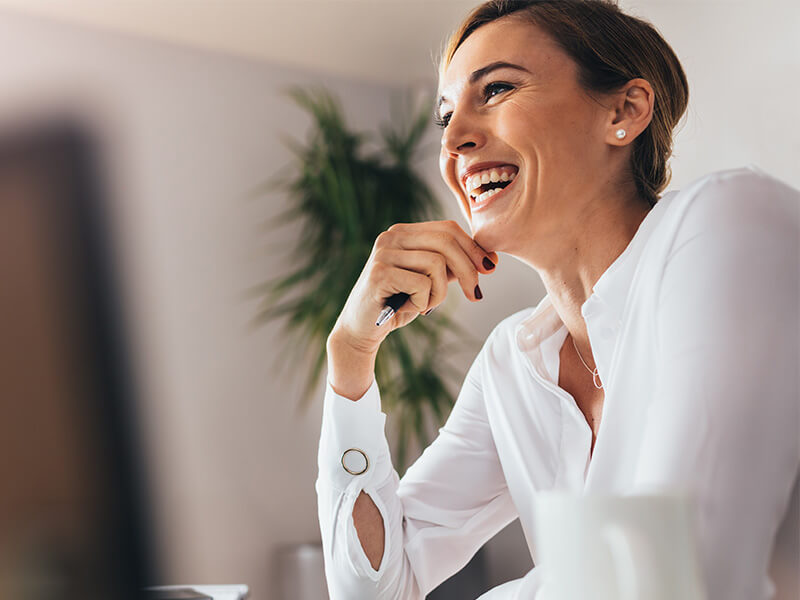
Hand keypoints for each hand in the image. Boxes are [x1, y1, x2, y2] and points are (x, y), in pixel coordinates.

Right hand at [329, 220, 497, 356]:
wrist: (362, 329)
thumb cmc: (397, 303)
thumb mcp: (429, 281)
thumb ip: (450, 266)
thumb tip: (487, 259)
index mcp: (403, 232)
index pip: (447, 228)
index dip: (473, 248)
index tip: (490, 268)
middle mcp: (391, 236)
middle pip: (446, 241)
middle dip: (469, 269)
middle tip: (475, 294)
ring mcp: (383, 253)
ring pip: (437, 263)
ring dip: (440, 292)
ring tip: (425, 305)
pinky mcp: (379, 273)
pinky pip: (422, 284)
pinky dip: (424, 301)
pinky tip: (410, 308)